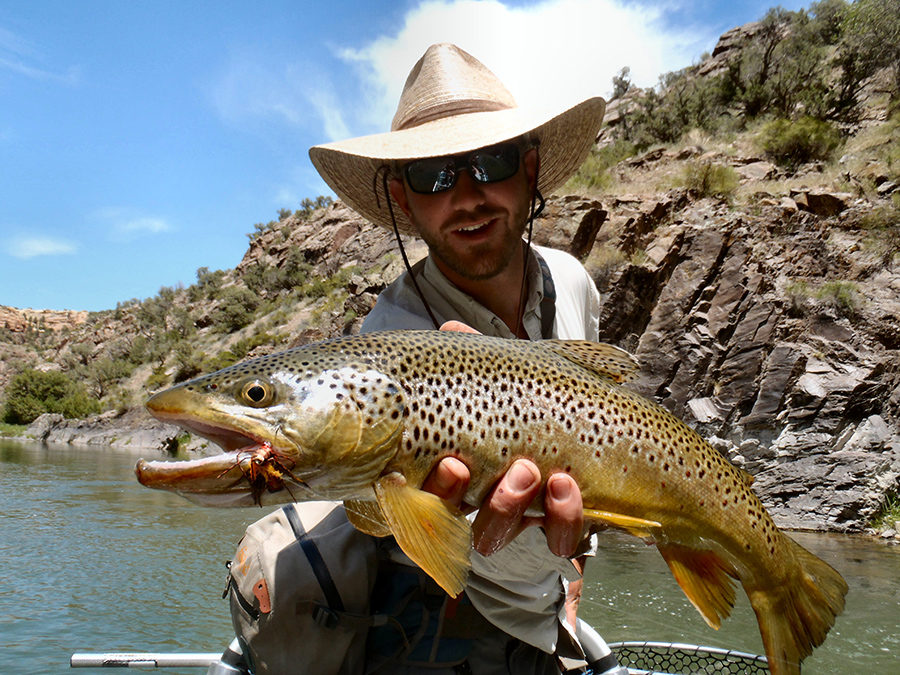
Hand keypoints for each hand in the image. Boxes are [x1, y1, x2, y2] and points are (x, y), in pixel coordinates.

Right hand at [429, 320, 584, 556]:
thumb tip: (450, 328)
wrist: (605, 429)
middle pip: (449, 513)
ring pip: (499, 533)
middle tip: (477, 468)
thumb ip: (479, 356)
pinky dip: (561, 520)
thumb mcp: (511, 374)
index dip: (434, 487)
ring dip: (507, 506)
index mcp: (461, 467)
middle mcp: (483, 499)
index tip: (449, 460)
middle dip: (461, 493)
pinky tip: (567, 487)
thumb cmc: (541, 400)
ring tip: (530, 471)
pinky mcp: (562, 525)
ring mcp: (523, 516)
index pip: (431, 491)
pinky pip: (557, 541)